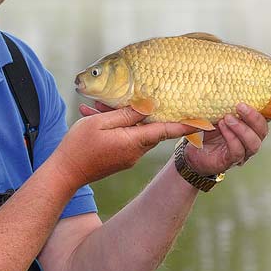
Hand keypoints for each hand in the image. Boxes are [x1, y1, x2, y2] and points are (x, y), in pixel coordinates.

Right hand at [50, 105, 197, 190]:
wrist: (64, 174)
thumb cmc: (79, 146)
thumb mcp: (101, 123)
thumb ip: (126, 114)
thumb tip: (147, 106)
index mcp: (134, 141)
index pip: (166, 130)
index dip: (187, 124)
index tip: (206, 120)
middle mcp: (136, 151)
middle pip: (151, 127)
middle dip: (147, 111)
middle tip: (153, 95)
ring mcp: (128, 157)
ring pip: (135, 131)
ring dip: (125, 116)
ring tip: (99, 106)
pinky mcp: (120, 158)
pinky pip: (125, 137)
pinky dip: (116, 125)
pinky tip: (97, 116)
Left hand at [185, 103, 268, 175]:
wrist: (193, 151)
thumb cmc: (208, 130)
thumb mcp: (217, 113)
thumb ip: (225, 104)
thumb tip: (225, 86)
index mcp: (251, 126)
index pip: (266, 117)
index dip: (267, 108)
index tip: (257, 96)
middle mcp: (251, 139)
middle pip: (262, 130)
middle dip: (253, 117)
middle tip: (239, 106)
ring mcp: (244, 152)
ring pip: (253, 143)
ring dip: (242, 128)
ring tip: (227, 118)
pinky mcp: (232, 161)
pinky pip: (238, 151)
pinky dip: (231, 138)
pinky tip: (222, 127)